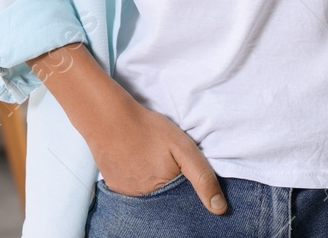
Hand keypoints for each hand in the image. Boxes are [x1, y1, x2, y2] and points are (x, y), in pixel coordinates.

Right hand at [28, 43, 226, 214]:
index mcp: (164, 191)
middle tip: (160, 160)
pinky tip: (134, 161)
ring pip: (147, 194)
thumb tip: (220, 209)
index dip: (184, 188)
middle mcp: (144, 199)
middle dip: (166, 184)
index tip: (179, 171)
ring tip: (147, 159)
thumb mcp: (183, 148)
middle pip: (164, 199)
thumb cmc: (148, 129)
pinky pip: (129, 188)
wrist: (108, 117)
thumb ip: (202, 177)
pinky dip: (134, 178)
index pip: (182, 202)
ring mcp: (127, 194)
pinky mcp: (113, 185)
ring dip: (150, 182)